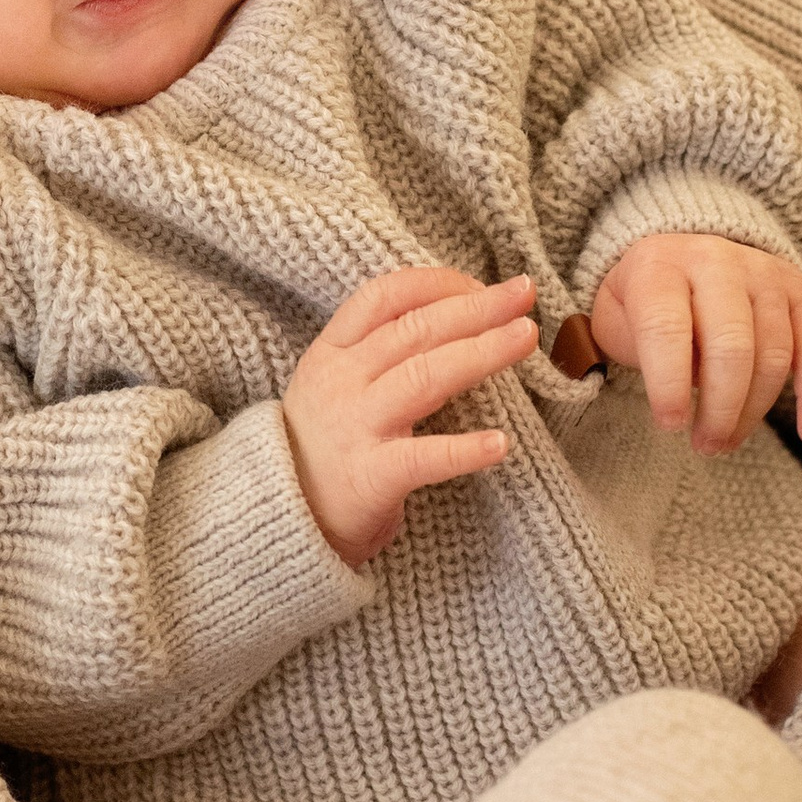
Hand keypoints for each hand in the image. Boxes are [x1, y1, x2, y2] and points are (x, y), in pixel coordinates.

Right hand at [282, 266, 537, 566]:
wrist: (276, 518)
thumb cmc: (322, 448)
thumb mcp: (334, 385)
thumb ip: (379, 352)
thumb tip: (455, 316)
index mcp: (331, 353)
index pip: (384, 297)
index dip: (437, 283)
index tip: (482, 283)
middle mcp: (341, 382)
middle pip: (415, 330)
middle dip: (476, 307)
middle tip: (525, 294)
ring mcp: (354, 428)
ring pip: (424, 377)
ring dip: (481, 353)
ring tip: (526, 338)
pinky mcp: (370, 478)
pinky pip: (423, 458)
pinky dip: (463, 449)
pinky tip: (500, 443)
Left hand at [587, 232, 801, 456]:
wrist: (684, 247)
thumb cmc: (643, 299)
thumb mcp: (616, 315)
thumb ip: (631, 348)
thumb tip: (658, 395)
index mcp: (660, 265)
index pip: (668, 328)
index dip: (670, 384)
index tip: (670, 425)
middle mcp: (717, 260)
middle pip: (732, 346)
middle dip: (720, 408)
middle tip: (703, 445)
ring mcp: (764, 273)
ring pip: (775, 353)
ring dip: (753, 410)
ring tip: (724, 441)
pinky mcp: (799, 290)